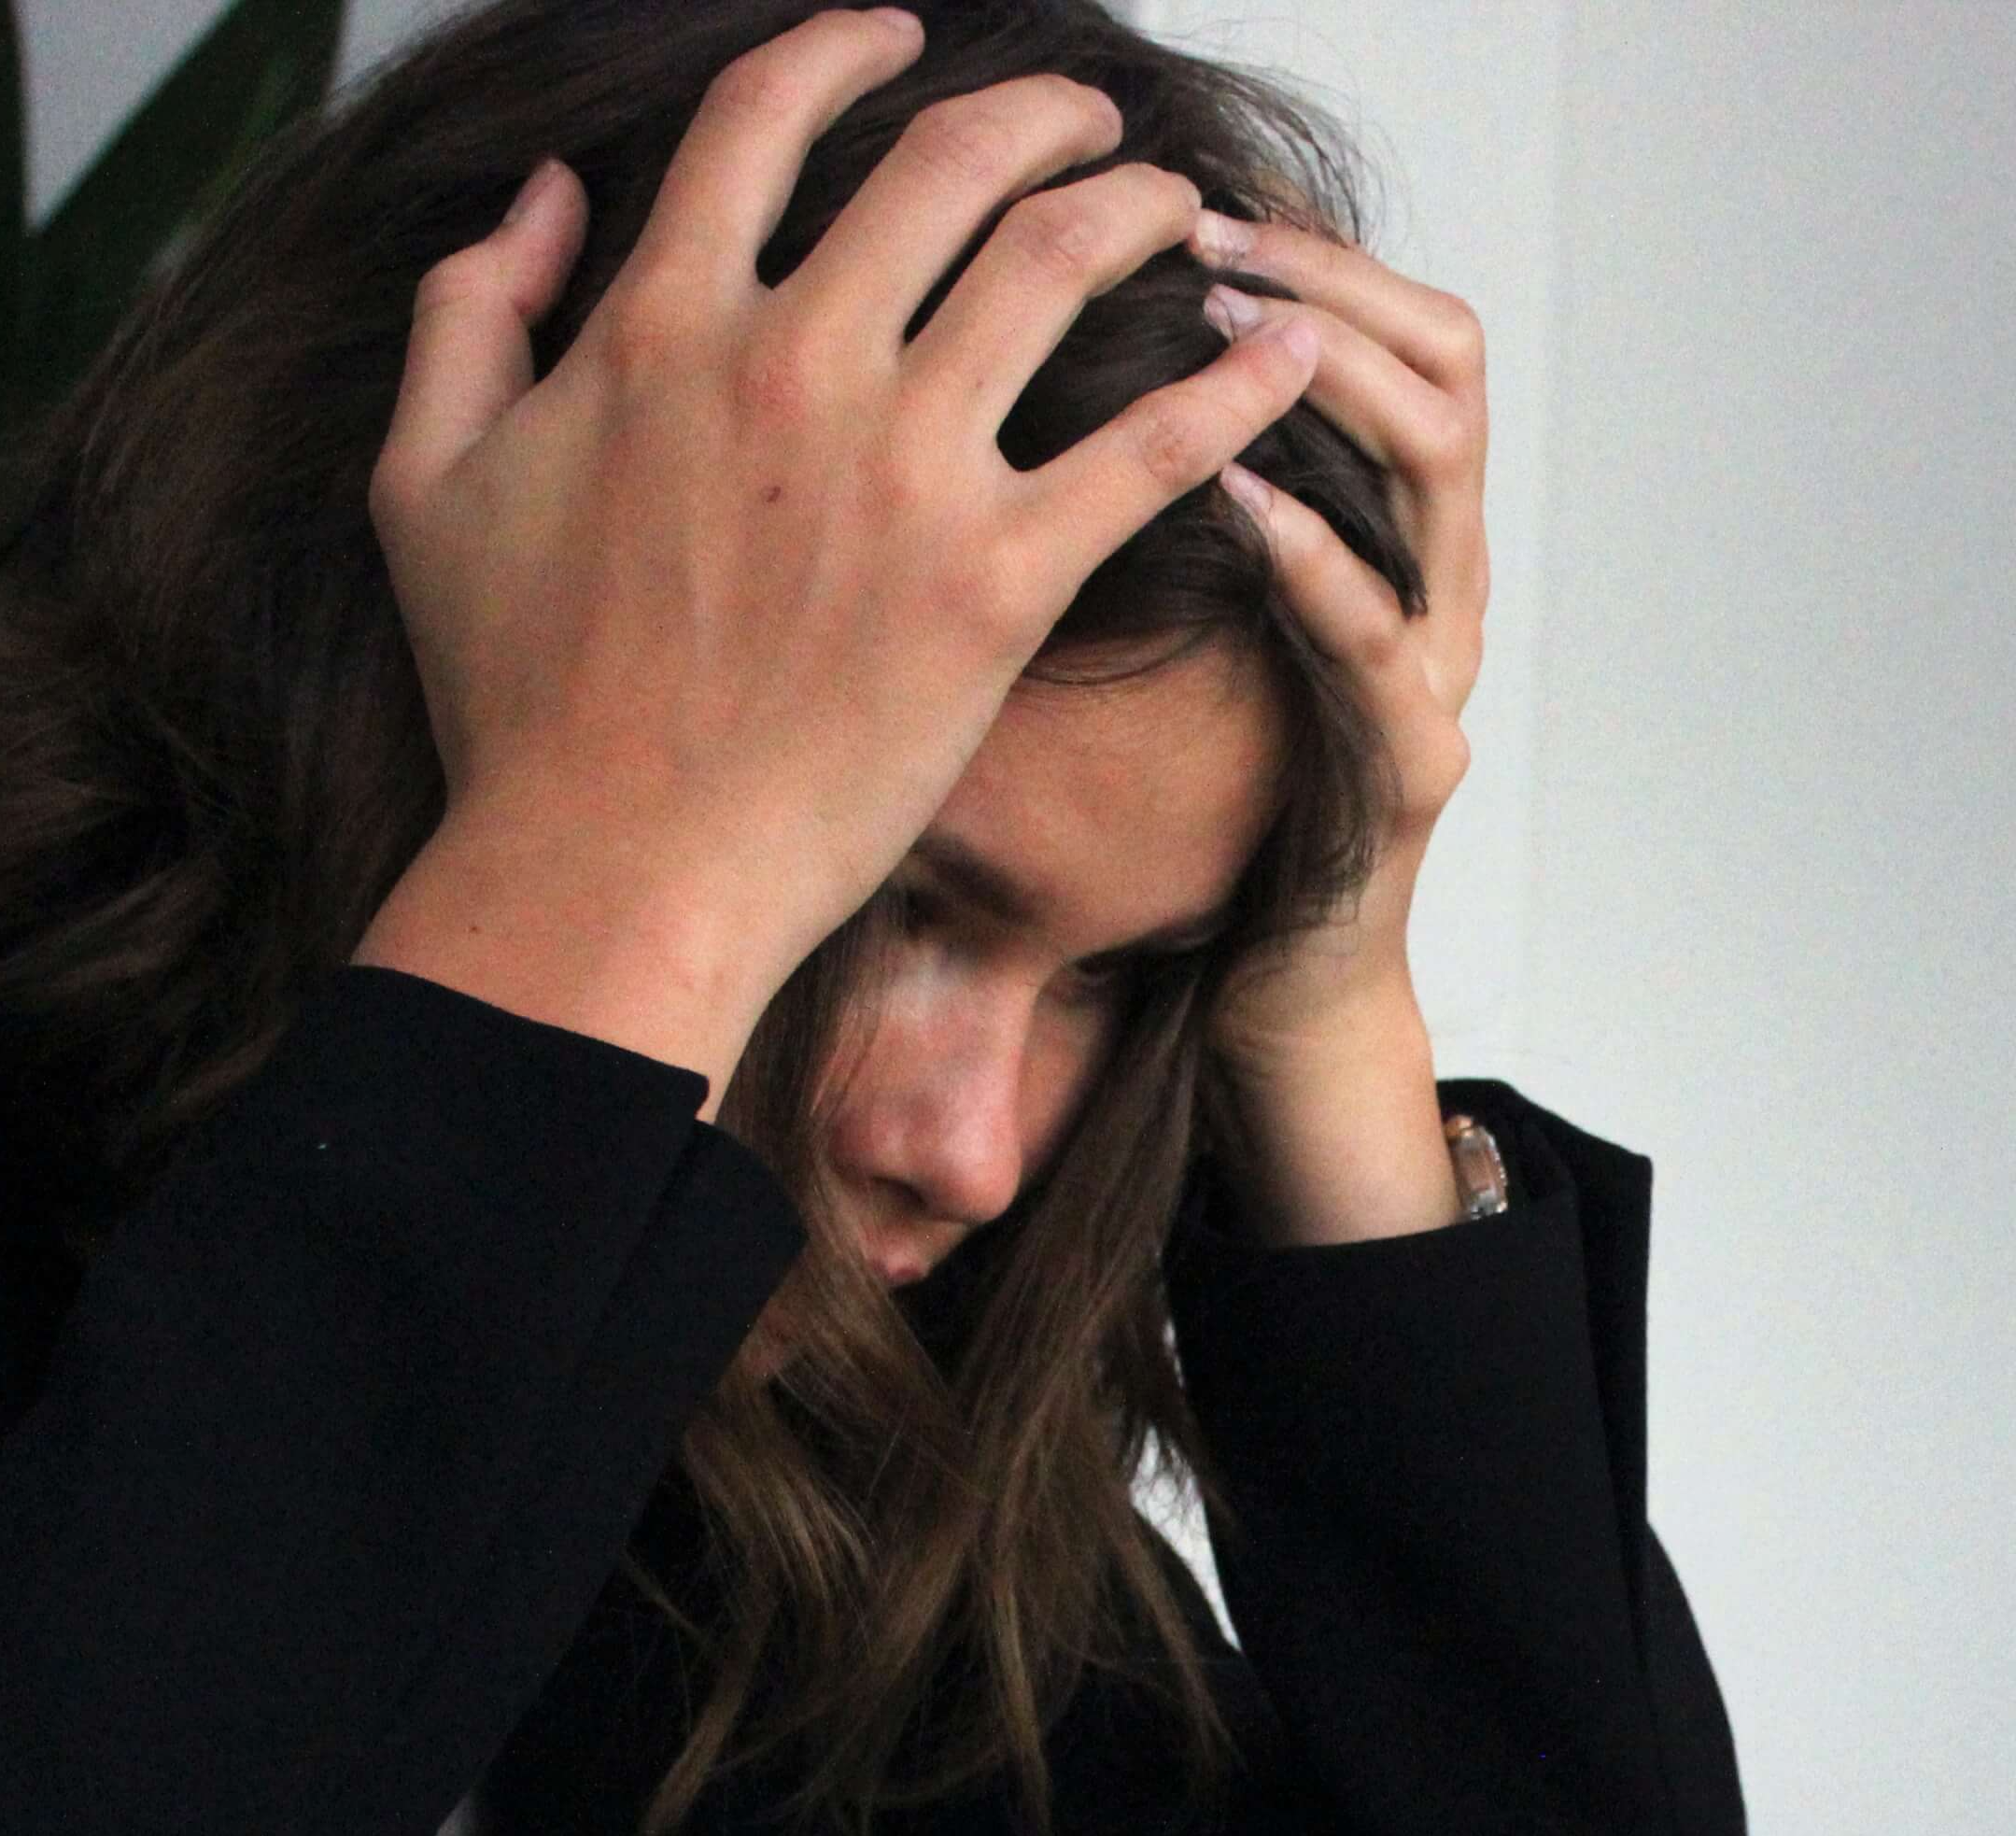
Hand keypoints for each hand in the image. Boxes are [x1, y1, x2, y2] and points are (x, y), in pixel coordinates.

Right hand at [356, 7, 1320, 1109]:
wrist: (606, 873)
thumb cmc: (514, 702)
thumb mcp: (423, 484)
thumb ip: (469, 310)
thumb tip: (548, 192)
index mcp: (657, 326)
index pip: (769, 114)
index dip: (842, 47)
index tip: (891, 38)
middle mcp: (791, 362)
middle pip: (952, 158)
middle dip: (1040, 111)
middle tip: (1083, 123)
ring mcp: (903, 468)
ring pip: (1064, 258)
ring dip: (1142, 205)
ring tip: (1179, 210)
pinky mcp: (996, 581)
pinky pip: (1150, 445)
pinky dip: (1236, 384)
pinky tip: (1284, 350)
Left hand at [1187, 212, 1490, 1238]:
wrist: (1270, 984)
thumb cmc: (1210, 795)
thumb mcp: (1186, 625)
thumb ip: (1159, 512)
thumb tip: (1039, 381)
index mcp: (1392, 531)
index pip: (1404, 334)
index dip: (1320, 256)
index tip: (1202, 203)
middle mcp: (1439, 580)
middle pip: (1443, 369)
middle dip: (1325, 287)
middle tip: (1205, 239)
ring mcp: (1438, 668)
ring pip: (1440, 478)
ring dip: (1327, 386)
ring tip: (1219, 331)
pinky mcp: (1410, 767)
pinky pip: (1380, 642)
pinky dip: (1315, 559)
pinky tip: (1236, 499)